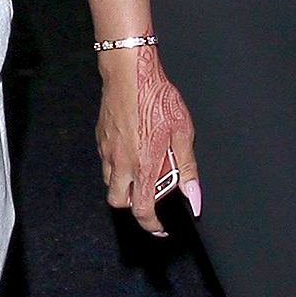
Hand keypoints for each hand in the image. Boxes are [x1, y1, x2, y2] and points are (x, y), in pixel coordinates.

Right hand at [95, 43, 199, 235]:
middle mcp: (122, 162)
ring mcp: (108, 149)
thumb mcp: (182, 132)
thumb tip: (194, 197)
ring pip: (109, 182)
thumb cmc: (157, 97)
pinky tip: (130, 149)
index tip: (160, 226)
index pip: (142, 210)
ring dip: (123, 185)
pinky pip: (105, 160)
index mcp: (143, 166)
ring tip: (140, 172)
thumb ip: (188, 168)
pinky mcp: (101, 135)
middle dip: (133, 206)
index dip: (151, 224)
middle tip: (148, 198)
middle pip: (119, 201)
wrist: (130, 71)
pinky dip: (115, 165)